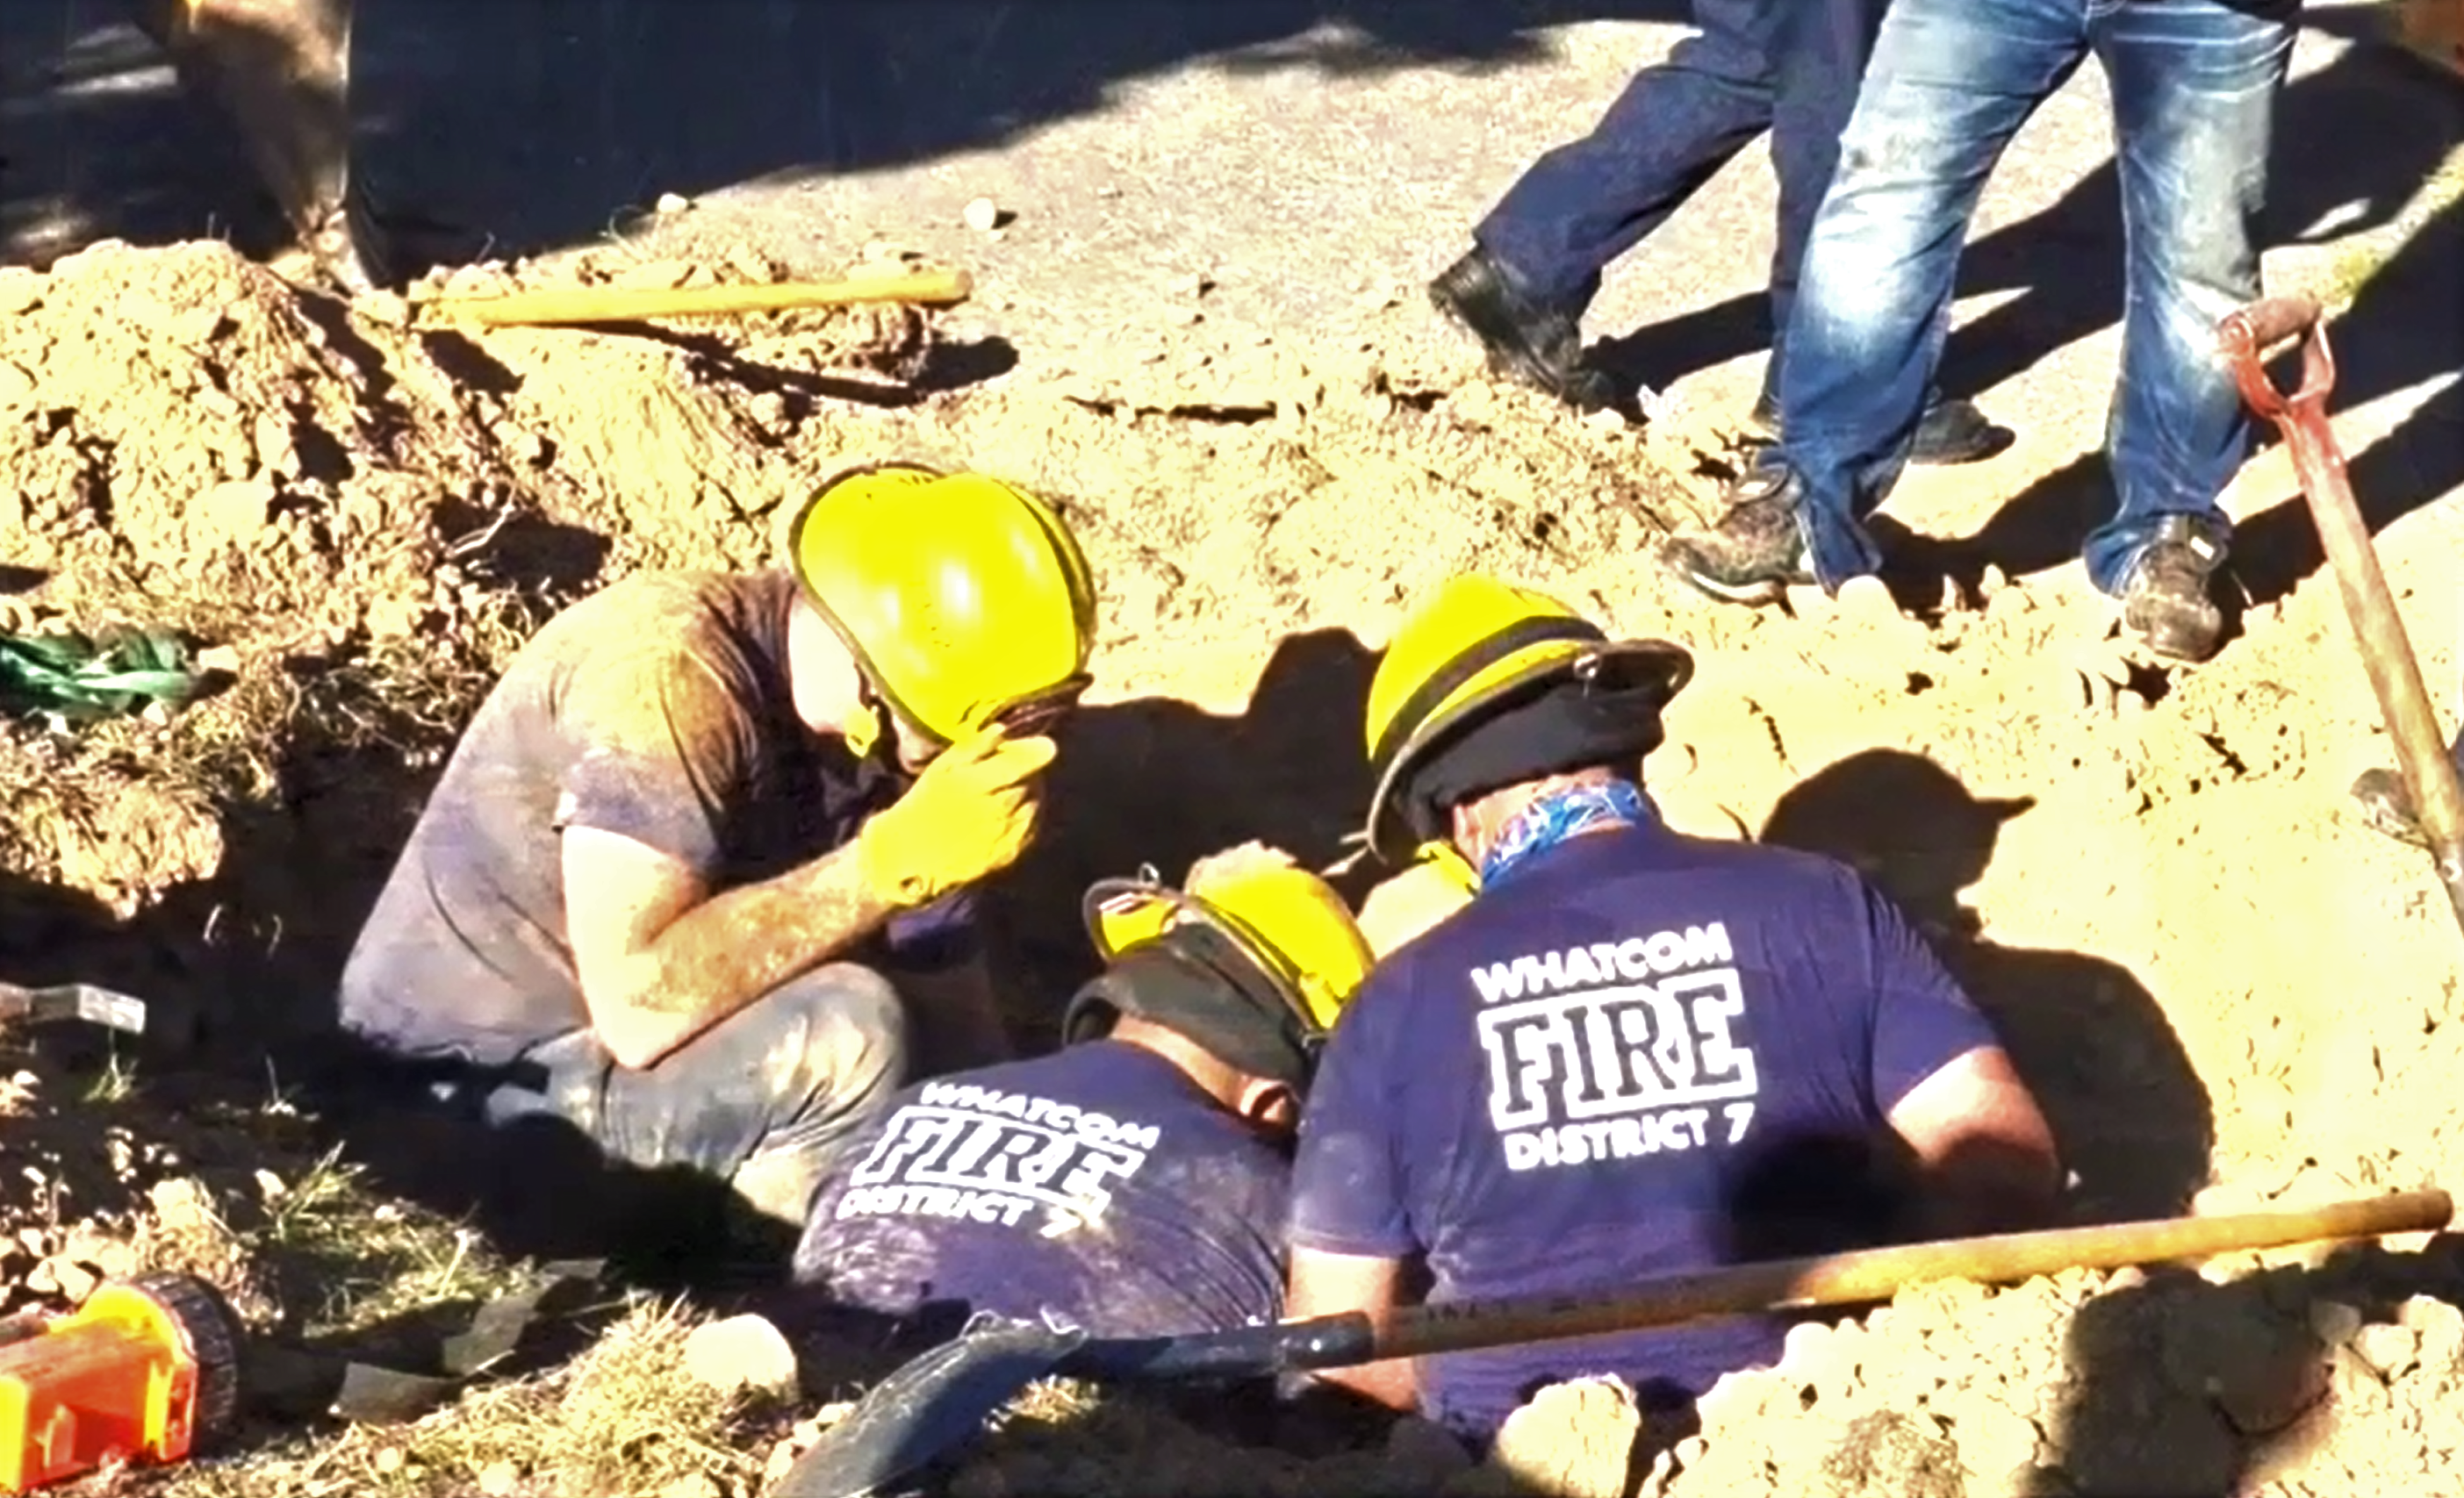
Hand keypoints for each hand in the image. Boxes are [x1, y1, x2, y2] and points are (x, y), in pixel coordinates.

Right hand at [857, 726, 1057, 907]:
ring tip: (1009, 790)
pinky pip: (1032, 826)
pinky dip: (1028, 814)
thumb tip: (1001, 728)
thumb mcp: (939, 771)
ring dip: (1029, 792)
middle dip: (1028, 771)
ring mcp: (1005, 834)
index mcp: (975, 784)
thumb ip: (972, 749)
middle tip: (1013, 768)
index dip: (1036, 752)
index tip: (1047, 745)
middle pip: (1031, 781)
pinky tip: (1010, 811)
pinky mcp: (1010, 854)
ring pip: (1034, 803)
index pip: (1020, 764)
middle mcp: (995, 809)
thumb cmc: (922, 808)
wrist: (912, 859)